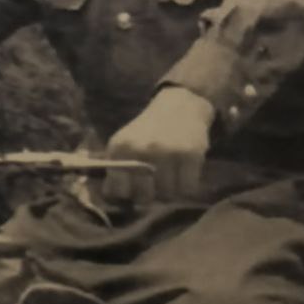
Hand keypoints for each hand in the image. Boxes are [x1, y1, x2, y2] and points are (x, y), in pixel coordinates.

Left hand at [105, 87, 213, 202]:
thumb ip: (116, 169)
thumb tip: (113, 199)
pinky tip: (184, 175)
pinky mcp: (190, 155)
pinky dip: (187, 187)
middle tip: (153, 187)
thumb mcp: (125, 142)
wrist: (181, 105)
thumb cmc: (149, 130)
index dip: (126, 195)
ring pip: (167, 195)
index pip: (118, 190)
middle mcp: (142, 149)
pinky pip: (187, 188)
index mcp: (121, 147)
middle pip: (144, 197)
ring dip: (169, 192)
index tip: (133, 191)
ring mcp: (167, 152)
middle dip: (149, 196)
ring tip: (170, 179)